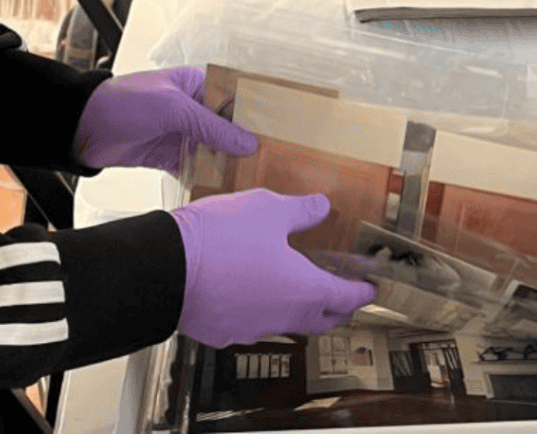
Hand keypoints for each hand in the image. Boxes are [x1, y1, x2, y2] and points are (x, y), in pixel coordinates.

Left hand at [73, 67, 257, 171]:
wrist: (80, 128)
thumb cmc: (125, 103)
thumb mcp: (174, 109)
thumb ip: (212, 127)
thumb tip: (249, 143)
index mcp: (196, 84)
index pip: (233, 97)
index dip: (254, 112)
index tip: (278, 130)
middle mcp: (191, 108)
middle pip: (226, 126)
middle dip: (244, 142)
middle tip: (271, 159)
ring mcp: (180, 133)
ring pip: (212, 149)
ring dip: (227, 162)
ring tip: (253, 177)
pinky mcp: (168, 156)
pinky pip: (194, 167)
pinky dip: (206, 177)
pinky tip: (224, 188)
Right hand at [172, 190, 376, 346]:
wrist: (165, 270)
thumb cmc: (222, 238)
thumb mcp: (269, 209)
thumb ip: (301, 210)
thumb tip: (322, 206)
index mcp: (303, 290)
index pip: (345, 299)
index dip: (362, 292)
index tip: (371, 288)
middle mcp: (282, 317)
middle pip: (321, 320)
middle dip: (338, 308)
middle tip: (346, 293)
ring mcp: (251, 328)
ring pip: (288, 324)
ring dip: (302, 309)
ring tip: (302, 287)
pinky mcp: (224, 331)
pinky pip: (256, 324)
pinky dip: (267, 310)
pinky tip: (258, 290)